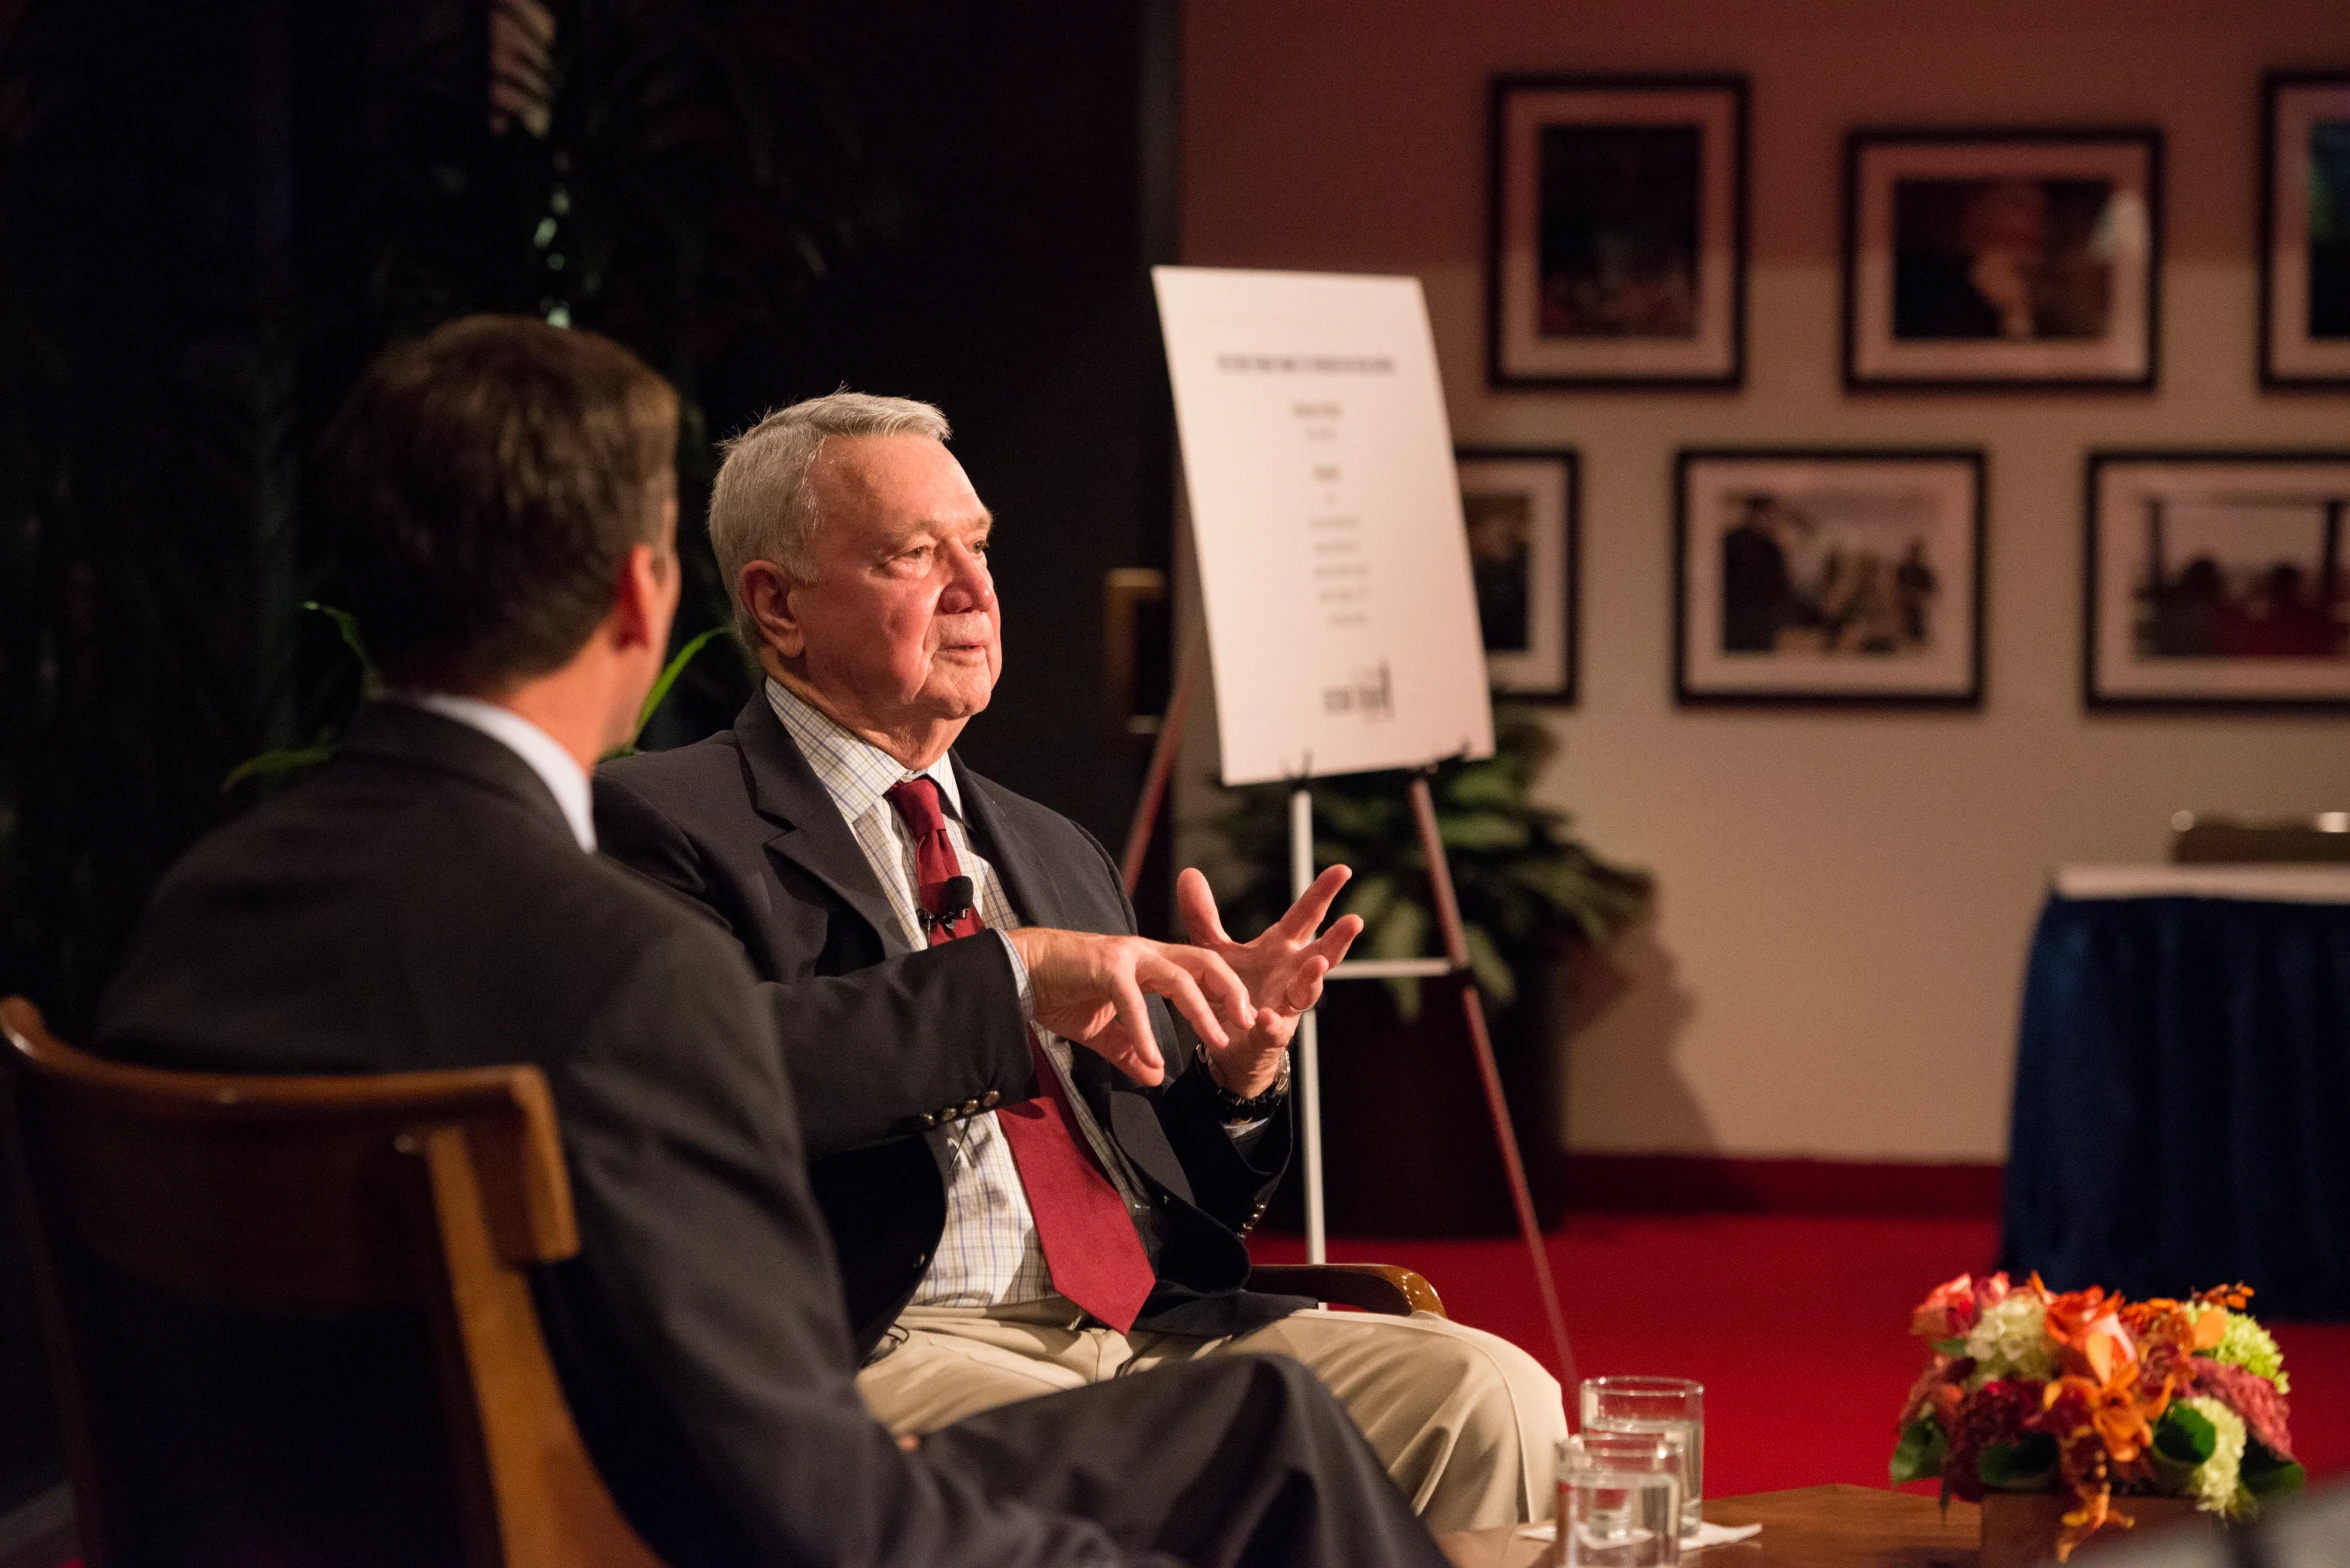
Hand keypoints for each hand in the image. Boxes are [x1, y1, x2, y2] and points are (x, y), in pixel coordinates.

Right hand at [1003, 927, 1254, 1086]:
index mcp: (1148, 963)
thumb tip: (1155, 1077)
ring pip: (1177, 978)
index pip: (1200, 972)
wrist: (1016, 975)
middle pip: (1203, 963)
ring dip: (1200, 1012)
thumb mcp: (1102, 1031)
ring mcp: (1125, 957)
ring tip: (1217, 1042)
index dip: (1224, 994)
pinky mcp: (1103, 967)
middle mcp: (1143, 953)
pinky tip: (1152, 1058)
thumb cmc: (1058, 994)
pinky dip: (1144, 1031)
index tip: (1241, 1023)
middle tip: (1247, 1023)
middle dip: (1231, 991)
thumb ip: (1130, 1051)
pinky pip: (1132, 1001)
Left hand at [1176, 866, 1363, 1097]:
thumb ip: (1203, 916)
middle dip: (1338, 937)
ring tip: (1317, 963)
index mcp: (1282, 947)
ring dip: (1314, 977)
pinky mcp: (1270, 1034)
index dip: (1322, 893)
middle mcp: (1292, 973)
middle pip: (1322, 952)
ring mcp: (1286, 1005)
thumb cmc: (1231, 988)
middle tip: (1354, 920)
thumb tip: (1189, 873)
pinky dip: (1270, 1023)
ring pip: (1308, 991)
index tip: (1343, 870)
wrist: (1225, 1040)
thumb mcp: (1214, 949)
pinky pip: (1273, 1028)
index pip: (1306, 915)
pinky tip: (1264, 1016)